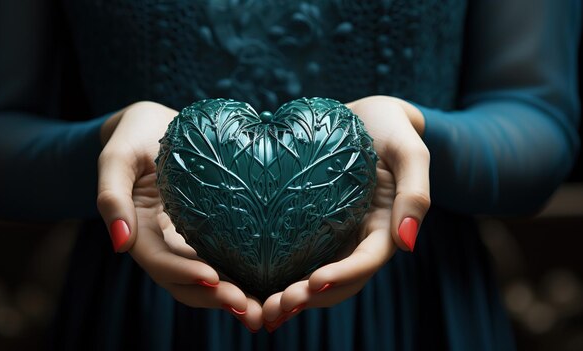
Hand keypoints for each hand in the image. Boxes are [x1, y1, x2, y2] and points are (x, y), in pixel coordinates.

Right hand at [97, 101, 262, 331]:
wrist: (153, 123)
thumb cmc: (132, 133)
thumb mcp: (115, 157)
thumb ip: (110, 197)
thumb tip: (119, 244)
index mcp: (137, 230)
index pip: (158, 261)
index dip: (183, 273)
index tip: (214, 277)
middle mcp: (162, 242)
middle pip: (185, 281)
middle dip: (215, 297)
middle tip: (251, 309)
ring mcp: (184, 238)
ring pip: (206, 277)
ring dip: (231, 295)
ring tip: (264, 309)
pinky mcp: (205, 229)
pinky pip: (222, 255)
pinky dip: (240, 273)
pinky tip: (267, 283)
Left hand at [261, 96, 430, 331]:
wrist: (367, 115)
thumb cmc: (392, 128)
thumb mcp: (410, 153)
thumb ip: (416, 194)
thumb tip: (407, 244)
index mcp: (386, 228)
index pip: (366, 262)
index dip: (342, 276)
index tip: (313, 282)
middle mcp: (359, 238)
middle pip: (338, 280)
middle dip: (310, 297)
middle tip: (275, 308)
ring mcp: (336, 234)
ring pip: (316, 275)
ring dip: (293, 295)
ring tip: (261, 309)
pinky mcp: (313, 224)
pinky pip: (298, 255)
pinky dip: (281, 273)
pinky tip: (253, 283)